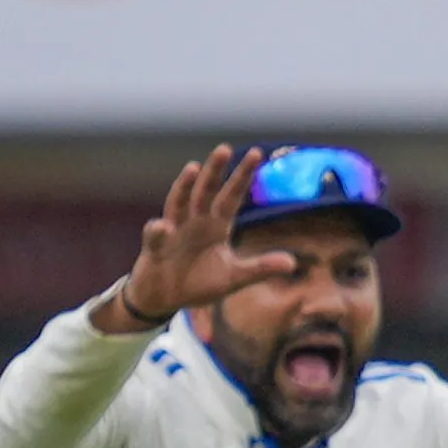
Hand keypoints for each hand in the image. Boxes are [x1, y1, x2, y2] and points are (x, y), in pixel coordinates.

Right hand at [104, 148, 299, 334]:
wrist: (165, 298)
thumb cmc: (199, 283)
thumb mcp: (234, 278)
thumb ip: (260, 268)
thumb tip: (293, 263)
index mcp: (216, 226)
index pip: (232, 197)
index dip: (243, 177)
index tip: (257, 154)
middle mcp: (195, 222)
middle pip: (206, 192)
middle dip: (215, 171)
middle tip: (225, 149)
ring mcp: (173, 233)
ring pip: (179, 204)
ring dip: (184, 187)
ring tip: (193, 168)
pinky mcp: (155, 249)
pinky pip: (156, 238)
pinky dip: (158, 231)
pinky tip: (162, 225)